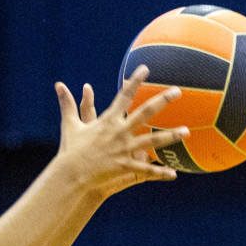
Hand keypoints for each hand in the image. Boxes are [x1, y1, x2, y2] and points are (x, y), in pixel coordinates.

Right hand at [54, 66, 186, 196]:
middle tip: (178, 91)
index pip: (124, 95)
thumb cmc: (70, 151)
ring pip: (153, 141)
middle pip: (146, 112)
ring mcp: (125, 150)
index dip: (135, 81)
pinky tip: (174, 175)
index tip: (145, 69)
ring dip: (171, 136)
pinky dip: (160, 173)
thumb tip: (58, 85)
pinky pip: (146, 170)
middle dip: (163, 100)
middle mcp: (120, 132)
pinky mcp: (126, 167)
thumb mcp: (69, 125)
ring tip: (187, 132)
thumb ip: (67, 104)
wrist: (70, 176)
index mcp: (108, 120)